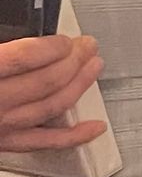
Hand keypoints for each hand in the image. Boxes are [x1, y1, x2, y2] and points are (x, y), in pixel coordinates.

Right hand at [0, 31, 104, 152]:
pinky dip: (76, 135)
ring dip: (80, 84)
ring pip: (54, 105)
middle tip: (88, 47)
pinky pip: (48, 141)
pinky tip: (96, 126)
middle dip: (75, 59)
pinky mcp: (6, 143)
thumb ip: (3, 51)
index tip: (65, 40)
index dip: (53, 46)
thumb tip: (16, 33)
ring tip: (94, 68)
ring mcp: (3, 125)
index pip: (26, 57)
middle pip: (47, 79)